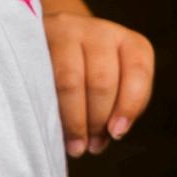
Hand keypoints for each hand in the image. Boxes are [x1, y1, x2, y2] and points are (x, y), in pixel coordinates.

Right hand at [43, 12, 154, 157]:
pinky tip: (51, 124)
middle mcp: (100, 31)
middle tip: (88, 146)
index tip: (116, 133)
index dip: (129, 106)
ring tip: (73, 145)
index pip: (137, 71)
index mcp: (129, 43)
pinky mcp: (38, 37)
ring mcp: (67, 30)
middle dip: (96, 120)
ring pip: (71, 80)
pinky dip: (48, 106)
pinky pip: (42, 76)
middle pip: (102, 80)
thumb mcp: (115, 84)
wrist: (55, 40)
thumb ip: (116, 108)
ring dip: (73, 120)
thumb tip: (99, 141)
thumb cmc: (90, 73)